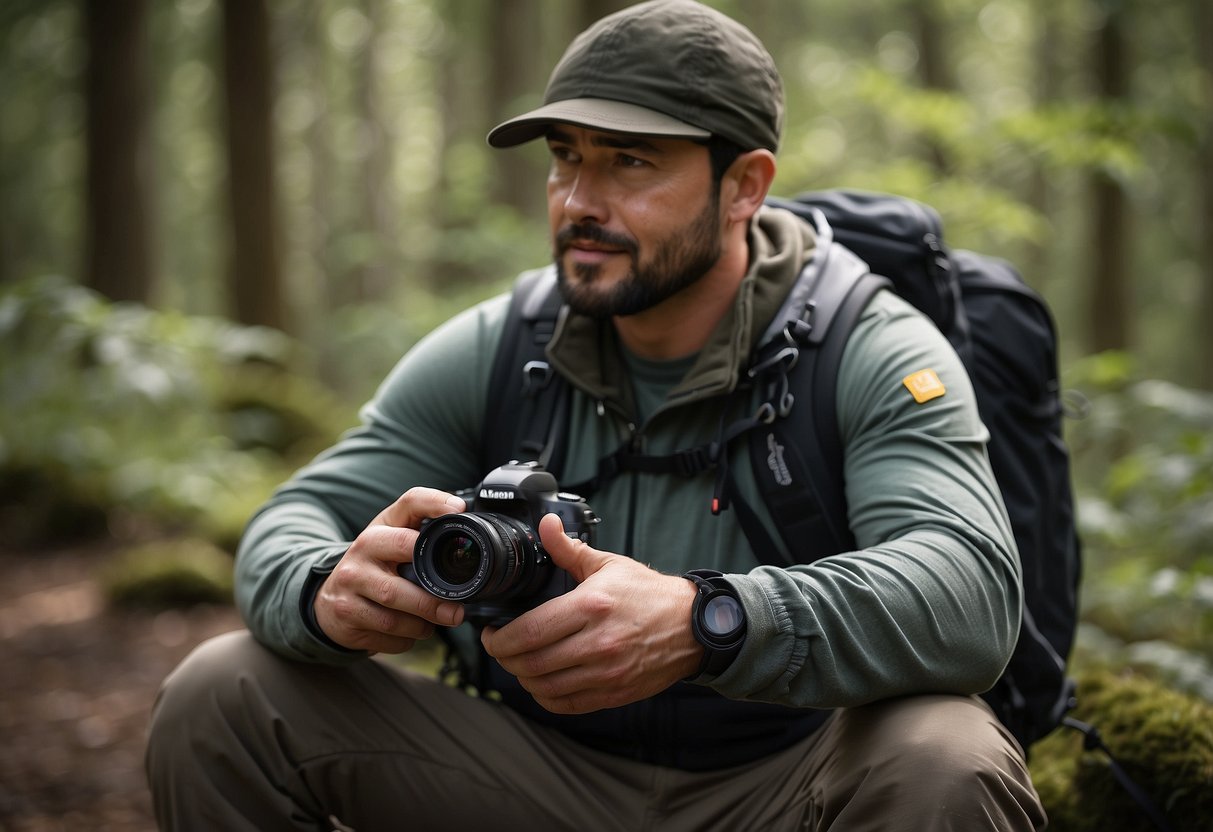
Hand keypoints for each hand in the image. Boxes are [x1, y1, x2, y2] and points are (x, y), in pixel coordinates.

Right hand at [313, 487, 466, 653]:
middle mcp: (362, 549)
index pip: (410, 503)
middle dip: (432, 596)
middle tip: (457, 610)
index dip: (435, 502)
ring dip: (423, 623)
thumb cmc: (374, 567)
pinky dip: (407, 638)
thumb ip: (423, 532)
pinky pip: (388, 633)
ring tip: (434, 622)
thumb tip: (466, 527)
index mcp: (381, 527)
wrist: (328, 599)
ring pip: (395, 611)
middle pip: (403, 567)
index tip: (459, 510)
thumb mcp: (391, 543)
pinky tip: (408, 631)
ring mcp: (350, 583)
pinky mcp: (346, 614)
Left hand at [480, 513, 702, 713]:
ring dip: (522, 678)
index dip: (499, 638)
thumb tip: (545, 525)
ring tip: (519, 663)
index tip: (491, 633)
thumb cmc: (649, 593)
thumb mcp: (608, 564)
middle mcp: (598, 643)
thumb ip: (569, 549)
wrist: (693, 626)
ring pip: (544, 687)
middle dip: (504, 658)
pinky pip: (567, 704)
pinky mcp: (615, 693)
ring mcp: (607, 672)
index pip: (530, 631)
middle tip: (500, 648)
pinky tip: (542, 682)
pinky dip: (546, 697)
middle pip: (531, 663)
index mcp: (591, 606)